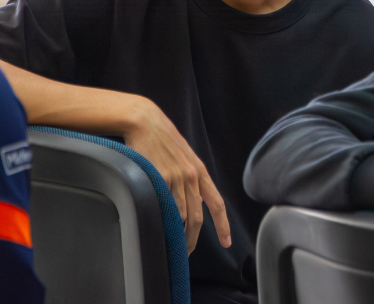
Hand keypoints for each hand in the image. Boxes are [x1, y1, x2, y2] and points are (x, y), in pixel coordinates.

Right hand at [123, 95, 230, 252]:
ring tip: (170, 239)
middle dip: (192, 239)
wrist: (146, 122)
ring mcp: (175, 177)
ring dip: (175, 231)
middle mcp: (191, 176)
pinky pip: (163, 206)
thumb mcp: (185, 157)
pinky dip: (162, 217)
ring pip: (179, 215)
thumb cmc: (163, 140)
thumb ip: (191, 178)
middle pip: (196, 217)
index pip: (217, 203)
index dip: (223, 225)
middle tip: (187, 251)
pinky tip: (158, 222)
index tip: (227, 241)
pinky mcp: (158, 178)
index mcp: (200, 171)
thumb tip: (194, 202)